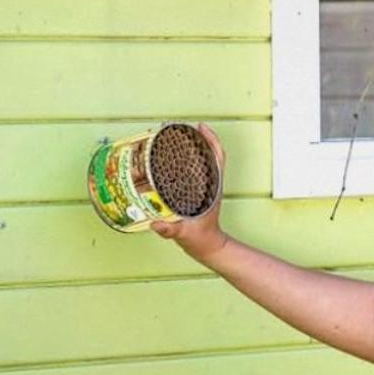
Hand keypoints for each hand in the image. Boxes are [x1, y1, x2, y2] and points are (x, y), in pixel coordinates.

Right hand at [148, 122, 228, 261]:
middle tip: (175, 128)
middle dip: (193, 138)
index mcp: (211, 188)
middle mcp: (209, 184)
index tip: (199, 127)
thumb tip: (156, 224)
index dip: (211, 139)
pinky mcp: (194, 193)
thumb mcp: (184, 234)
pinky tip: (167, 160)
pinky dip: (181, 162)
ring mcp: (202, 187)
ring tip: (169, 138)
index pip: (217, 157)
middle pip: (205, 154)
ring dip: (187, 148)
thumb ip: (171, 231)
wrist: (207, 247)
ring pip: (198, 161)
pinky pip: (190, 172)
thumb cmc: (200, 239)